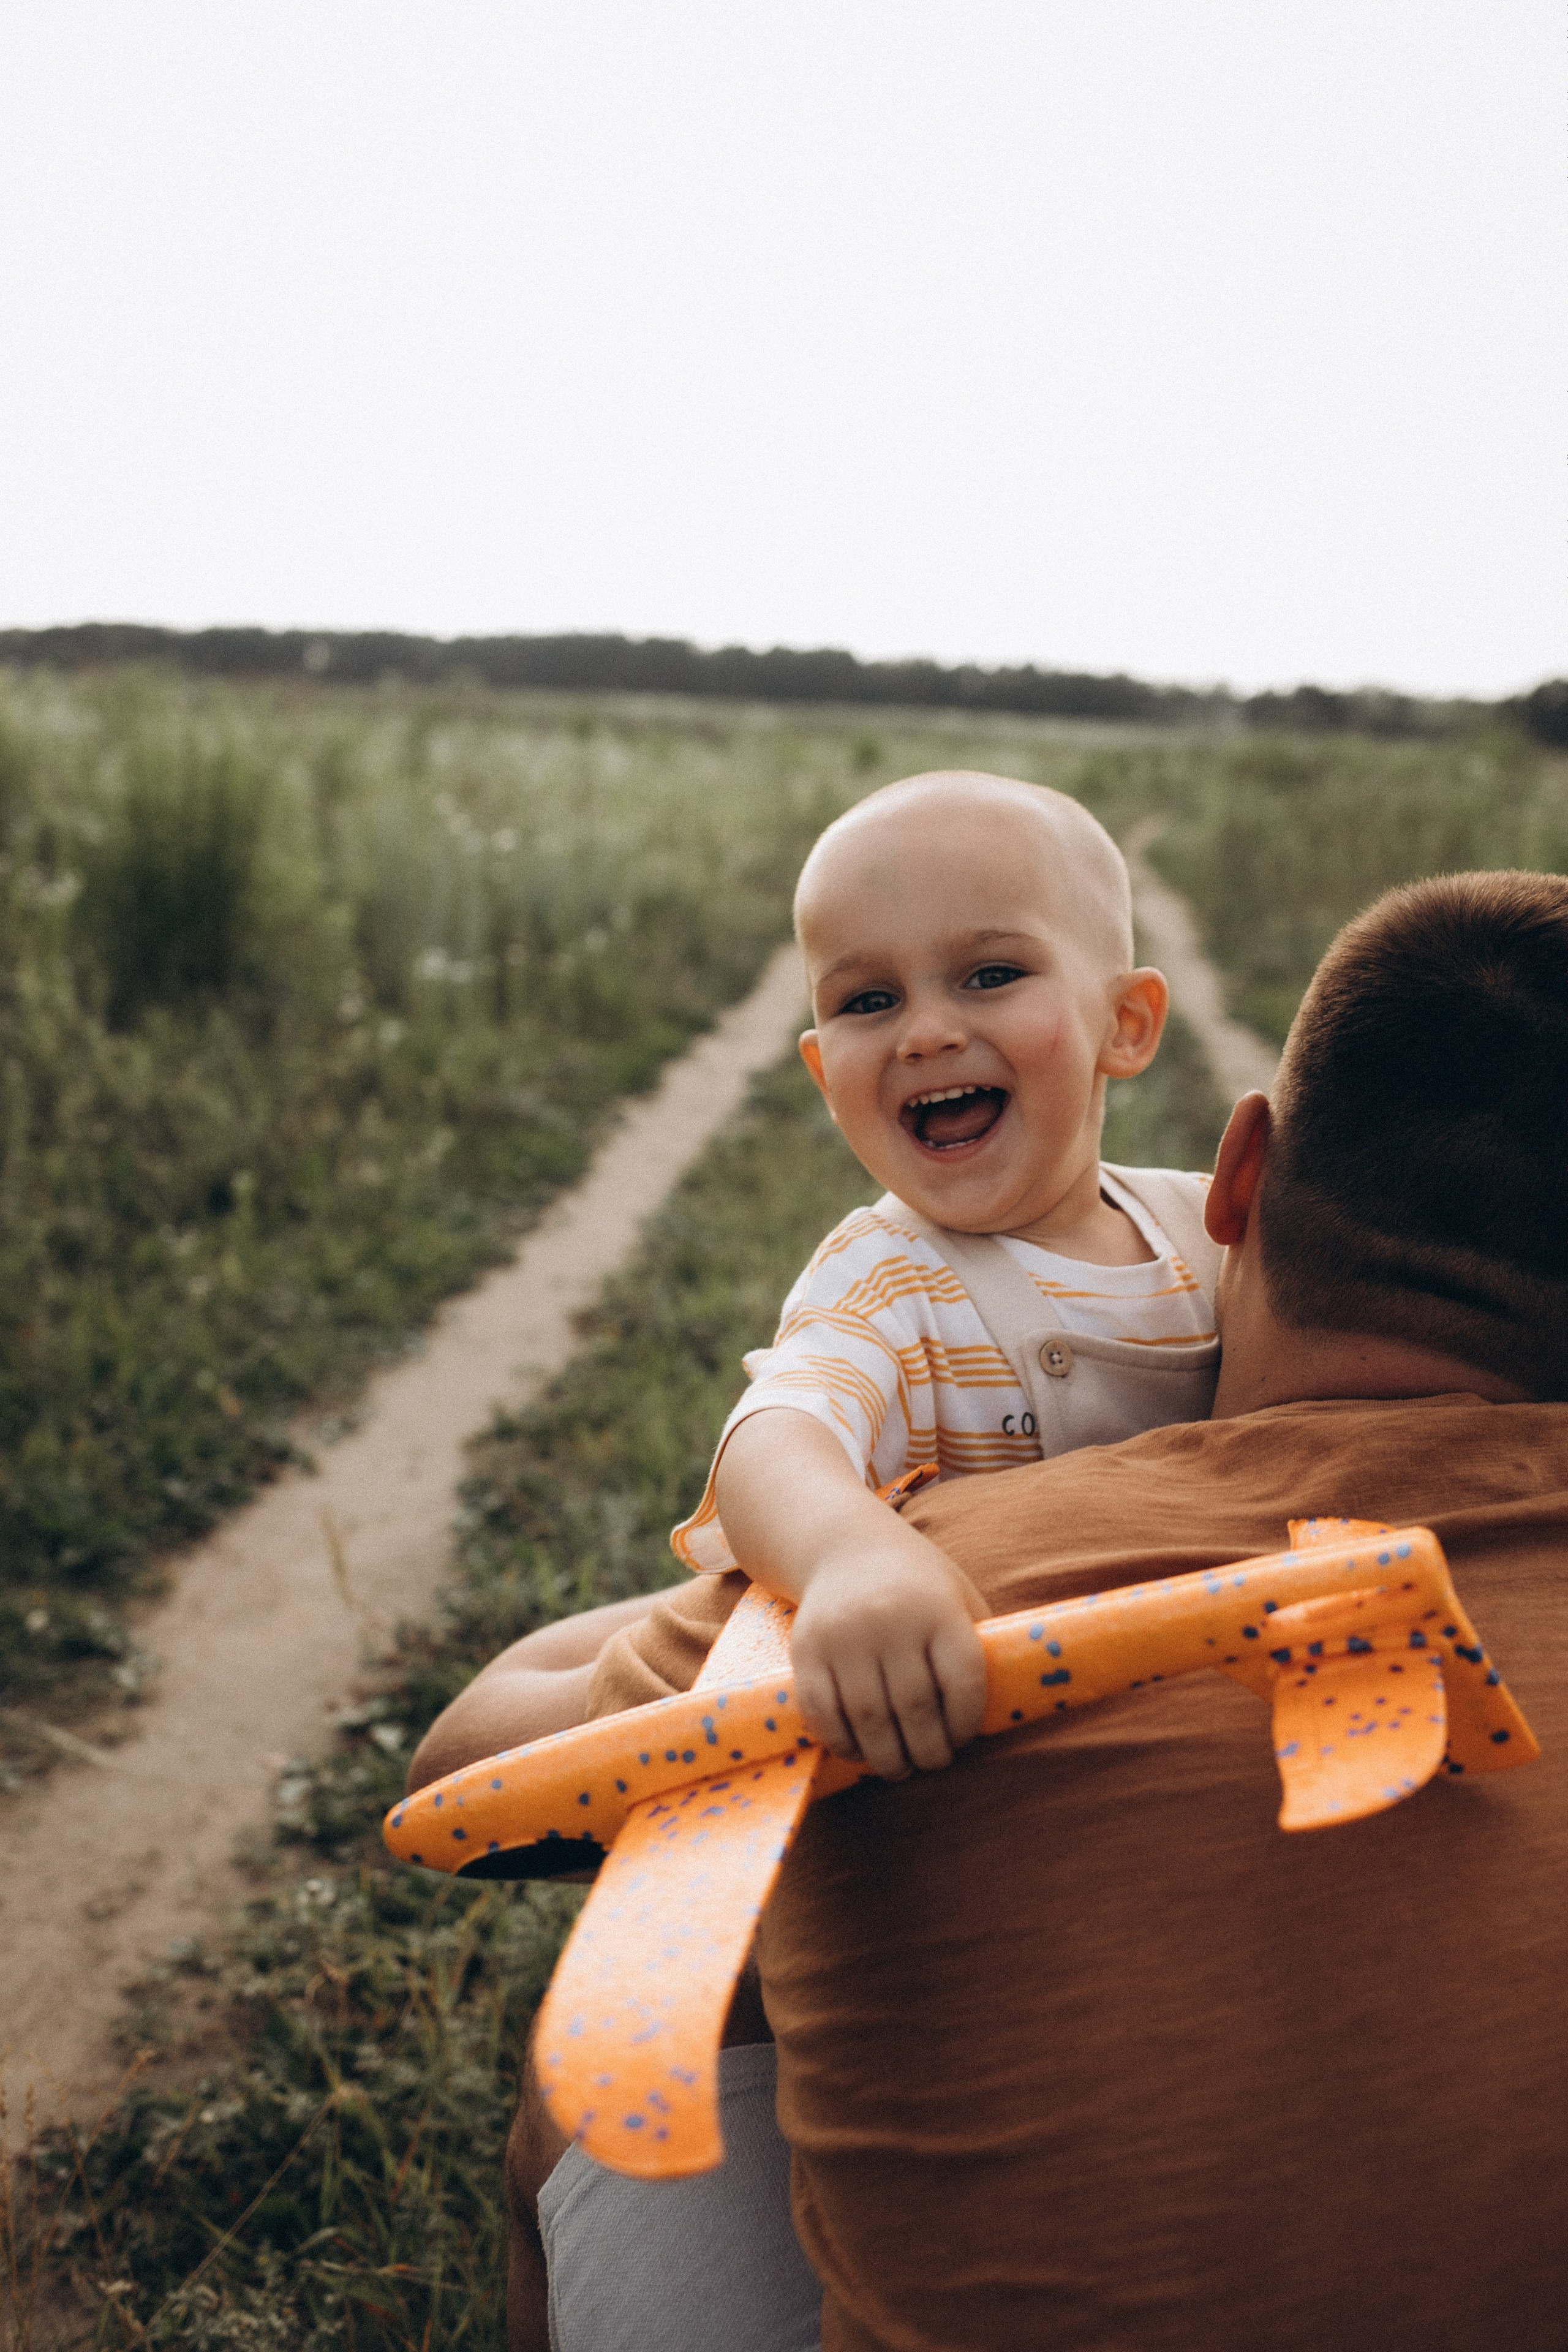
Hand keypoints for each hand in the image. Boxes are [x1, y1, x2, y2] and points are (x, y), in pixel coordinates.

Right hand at [789, 1529, 988, 1778]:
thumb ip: (976, 1645)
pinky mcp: (807, 1649)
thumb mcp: (958, 1596)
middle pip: (915, 1709)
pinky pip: (822, 1712)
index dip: (967, 1723)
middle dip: (929, 1752)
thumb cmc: (916, 1584)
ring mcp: (844, 1636)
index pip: (964, 1682)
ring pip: (868, 1719)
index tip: (964, 1739)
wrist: (845, 1545)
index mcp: (939, 1610)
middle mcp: (891, 1621)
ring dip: (886, 1758)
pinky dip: (841, 1742)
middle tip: (932, 1763)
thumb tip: (998, 1710)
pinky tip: (857, 1750)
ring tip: (898, 1768)